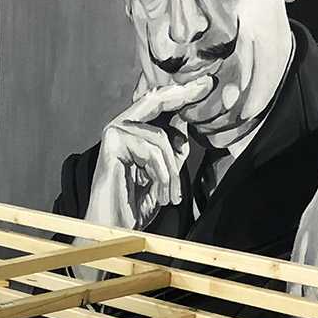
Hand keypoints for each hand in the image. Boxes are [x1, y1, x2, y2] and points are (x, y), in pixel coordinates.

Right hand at [83, 76, 214, 229]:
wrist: (113, 232)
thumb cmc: (134, 207)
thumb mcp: (164, 175)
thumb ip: (172, 150)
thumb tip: (187, 123)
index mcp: (131, 133)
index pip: (158, 105)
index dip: (181, 93)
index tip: (205, 85)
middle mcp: (119, 128)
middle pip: (156, 100)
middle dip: (183, 94)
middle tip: (205, 87)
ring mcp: (113, 133)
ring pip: (160, 136)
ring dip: (171, 171)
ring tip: (170, 195)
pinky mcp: (111, 143)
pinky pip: (151, 149)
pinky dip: (162, 174)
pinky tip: (159, 194)